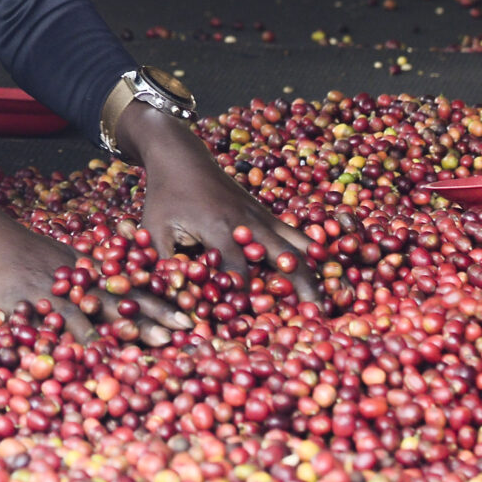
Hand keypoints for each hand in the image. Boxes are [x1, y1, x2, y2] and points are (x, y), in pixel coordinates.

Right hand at [0, 168, 186, 342]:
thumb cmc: (19, 250)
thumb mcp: (57, 260)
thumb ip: (81, 283)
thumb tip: (107, 307)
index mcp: (85, 272)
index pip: (129, 288)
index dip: (160, 303)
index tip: (191, 315)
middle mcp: (75, 282)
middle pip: (120, 300)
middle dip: (154, 317)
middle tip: (185, 332)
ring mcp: (50, 292)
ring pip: (91, 312)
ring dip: (122, 328)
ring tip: (149, 343)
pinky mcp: (22, 303)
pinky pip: (48, 326)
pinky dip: (67, 341)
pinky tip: (83, 357)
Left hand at [124, 106, 319, 303]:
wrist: (181, 156)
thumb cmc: (165, 196)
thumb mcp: (153, 229)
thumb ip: (161, 264)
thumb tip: (169, 299)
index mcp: (220, 227)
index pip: (240, 272)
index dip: (247, 298)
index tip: (256, 324)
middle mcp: (248, 222)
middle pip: (284, 258)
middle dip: (300, 288)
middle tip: (315, 317)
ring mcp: (261, 215)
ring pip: (298, 245)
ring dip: (314, 271)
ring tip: (328, 298)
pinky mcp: (265, 213)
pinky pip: (296, 233)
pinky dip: (312, 251)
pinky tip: (325, 270)